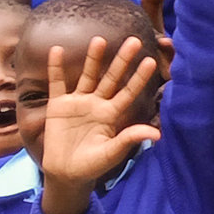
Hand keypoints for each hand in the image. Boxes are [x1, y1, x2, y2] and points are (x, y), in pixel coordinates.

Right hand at [35, 36, 161, 194]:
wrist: (66, 173)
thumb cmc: (92, 165)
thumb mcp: (112, 153)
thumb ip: (129, 139)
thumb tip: (157, 134)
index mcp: (112, 114)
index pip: (128, 92)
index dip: (138, 78)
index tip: (150, 61)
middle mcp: (97, 104)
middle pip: (111, 78)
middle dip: (122, 60)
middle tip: (134, 41)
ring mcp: (78, 103)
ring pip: (87, 76)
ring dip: (92, 59)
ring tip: (99, 40)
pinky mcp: (58, 106)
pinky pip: (57, 83)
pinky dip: (56, 68)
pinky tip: (57, 50)